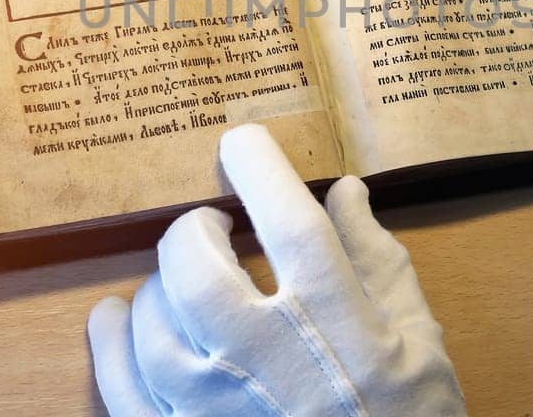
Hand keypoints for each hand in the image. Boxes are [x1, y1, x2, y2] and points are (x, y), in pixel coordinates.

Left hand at [87, 124, 465, 415]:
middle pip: (198, 263)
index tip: (242, 143)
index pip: (287, 219)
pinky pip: (123, 386)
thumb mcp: (422, 349)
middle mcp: (266, 355)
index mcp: (335, 321)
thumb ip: (384, 267)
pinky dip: (110, 344)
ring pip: (153, 320)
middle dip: (196, 230)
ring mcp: (216, 406)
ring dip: (158, 287)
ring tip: (178, 284)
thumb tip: (349, 192)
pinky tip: (113, 318)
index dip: (258, 167)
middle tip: (209, 229)